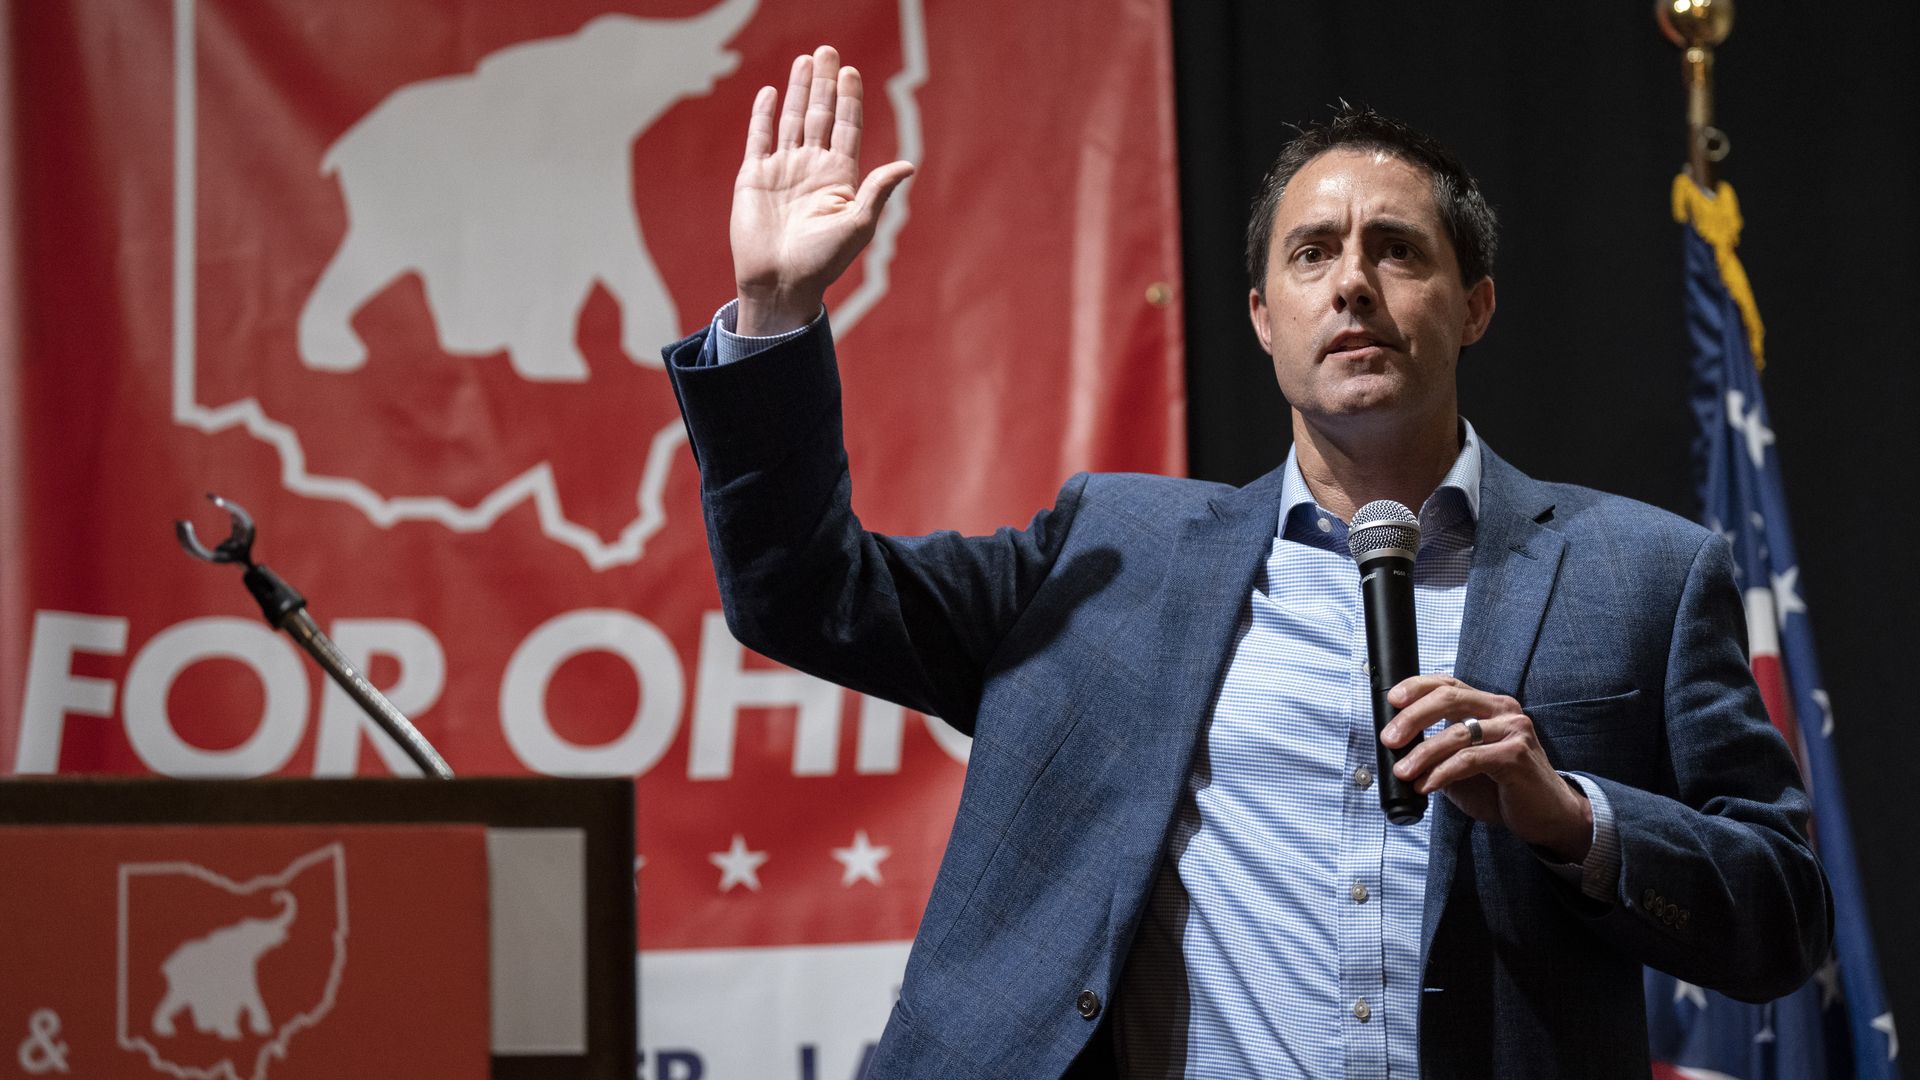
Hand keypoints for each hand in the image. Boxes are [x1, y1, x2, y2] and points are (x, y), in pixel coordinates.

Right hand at [731, 45, 914, 335]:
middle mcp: (811, 169)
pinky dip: (765, 114)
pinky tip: (772, 92)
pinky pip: (760, 137)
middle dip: (824, 84)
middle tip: (828, 50)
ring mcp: (782, 170)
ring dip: (799, 90)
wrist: (779, 282)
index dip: (849, 100)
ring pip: (792, 120)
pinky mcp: (754, 176)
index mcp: (839, 179)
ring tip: (805, 60)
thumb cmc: (822, 262)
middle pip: (820, 115)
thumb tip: (908, 165)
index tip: (851, 72)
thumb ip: (878, 192)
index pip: (846, 129)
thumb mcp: (858, 226)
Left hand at [1381, 675, 1592, 861]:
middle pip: (1449, 698)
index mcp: (1489, 706)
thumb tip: (1399, 748)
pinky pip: (1469, 759)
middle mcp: (1503, 710)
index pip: (1449, 684)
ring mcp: (1513, 730)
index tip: (1392, 700)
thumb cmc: (1502, 789)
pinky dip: (1441, 773)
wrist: (1546, 816)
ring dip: (1422, 754)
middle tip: (1390, 739)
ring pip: (1456, 733)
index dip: (1417, 687)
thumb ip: (1438, 751)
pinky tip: (1426, 786)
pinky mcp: (1517, 754)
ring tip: (1403, 772)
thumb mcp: (1463, 764)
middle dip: (1412, 718)